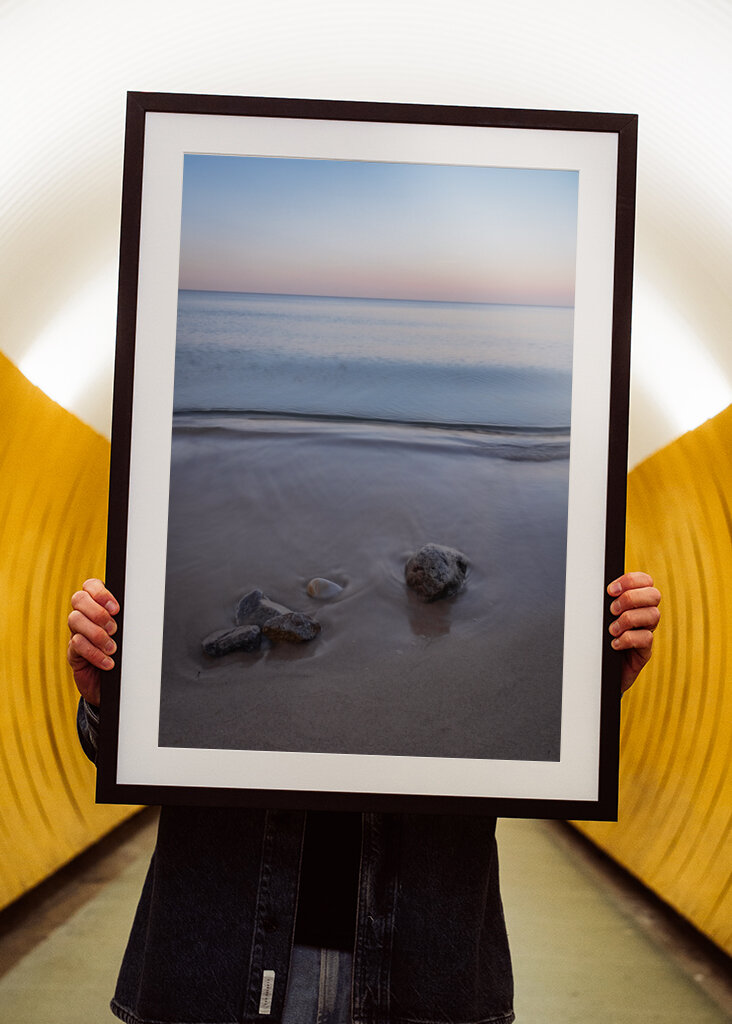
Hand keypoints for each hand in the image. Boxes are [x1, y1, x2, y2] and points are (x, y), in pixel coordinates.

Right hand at [67, 579, 119, 705]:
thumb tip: (140, 609)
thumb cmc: (125, 654)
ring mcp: (76, 632)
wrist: (116, 684)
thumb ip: (128, 620)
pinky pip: (76, 644)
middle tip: (114, 629)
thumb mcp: (129, 634)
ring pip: (75, 620)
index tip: (116, 608)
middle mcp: (84, 616)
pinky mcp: (73, 652)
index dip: (100, 593)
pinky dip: (94, 653)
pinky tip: (108, 662)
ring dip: (97, 634)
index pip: (90, 585)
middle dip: (98, 612)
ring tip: (112, 648)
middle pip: (78, 599)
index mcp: (98, 605)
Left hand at [607, 571, 660, 693]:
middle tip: (612, 610)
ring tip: (612, 630)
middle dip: (630, 598)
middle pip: (654, 595)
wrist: (597, 670)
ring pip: (653, 615)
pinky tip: (614, 644)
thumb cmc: (596, 640)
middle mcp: (644, 615)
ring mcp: (646, 632)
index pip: (645, 581)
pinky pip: (646, 638)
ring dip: (628, 619)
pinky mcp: (645, 651)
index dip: (631, 580)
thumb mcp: (598, 617)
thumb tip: (590, 585)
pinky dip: (628, 639)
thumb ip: (602, 602)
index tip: (610, 590)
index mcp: (635, 602)